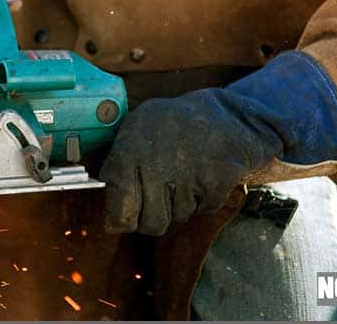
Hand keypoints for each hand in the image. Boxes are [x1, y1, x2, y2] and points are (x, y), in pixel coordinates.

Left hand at [100, 51, 336, 235]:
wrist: (226, 113)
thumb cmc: (172, 125)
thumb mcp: (135, 131)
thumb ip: (117, 167)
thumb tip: (110, 216)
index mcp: (130, 151)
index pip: (119, 206)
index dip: (120, 220)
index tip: (124, 220)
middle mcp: (156, 163)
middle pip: (152, 223)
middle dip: (155, 217)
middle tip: (161, 196)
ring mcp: (188, 173)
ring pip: (179, 217)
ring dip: (182, 203)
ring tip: (186, 172)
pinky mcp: (217, 179)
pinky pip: (204, 210)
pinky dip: (206, 199)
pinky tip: (205, 174)